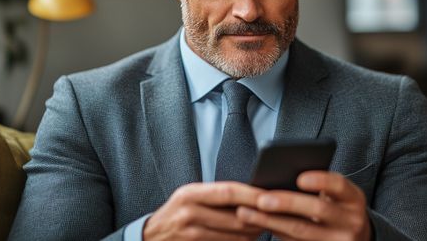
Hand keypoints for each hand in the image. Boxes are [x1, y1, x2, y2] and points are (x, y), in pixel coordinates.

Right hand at [143, 181, 264, 240]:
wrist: (150, 237)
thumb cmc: (177, 213)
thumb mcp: (189, 197)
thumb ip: (215, 195)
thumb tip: (251, 193)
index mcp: (190, 193)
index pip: (228, 192)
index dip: (252, 194)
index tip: (271, 195)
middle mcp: (189, 212)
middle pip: (235, 217)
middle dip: (258, 217)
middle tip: (276, 214)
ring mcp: (190, 234)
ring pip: (234, 236)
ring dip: (254, 233)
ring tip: (265, 226)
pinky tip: (249, 238)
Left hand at [236, 171, 371, 240]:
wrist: (355, 237)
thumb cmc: (337, 207)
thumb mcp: (337, 195)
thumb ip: (319, 184)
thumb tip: (282, 174)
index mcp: (353, 198)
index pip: (339, 185)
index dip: (320, 180)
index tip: (299, 178)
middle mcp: (351, 221)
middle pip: (318, 209)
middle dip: (287, 203)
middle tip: (261, 199)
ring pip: (302, 231)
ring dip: (271, 221)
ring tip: (247, 212)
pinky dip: (276, 233)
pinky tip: (258, 225)